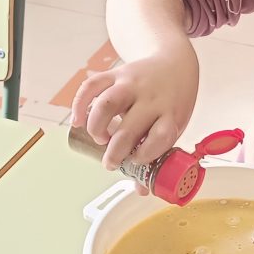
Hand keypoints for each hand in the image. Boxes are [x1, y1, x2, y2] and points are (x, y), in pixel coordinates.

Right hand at [70, 49, 198, 170]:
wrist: (175, 62)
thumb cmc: (172, 101)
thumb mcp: (173, 125)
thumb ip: (155, 154)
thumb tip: (141, 190)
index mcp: (170, 114)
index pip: (160, 136)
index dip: (146, 153)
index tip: (136, 161)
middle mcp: (151, 99)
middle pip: (130, 127)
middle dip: (115, 150)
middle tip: (110, 162)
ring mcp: (132, 84)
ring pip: (107, 103)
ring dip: (97, 126)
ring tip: (99, 138)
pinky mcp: (116, 73)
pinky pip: (92, 86)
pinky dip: (80, 104)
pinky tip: (77, 121)